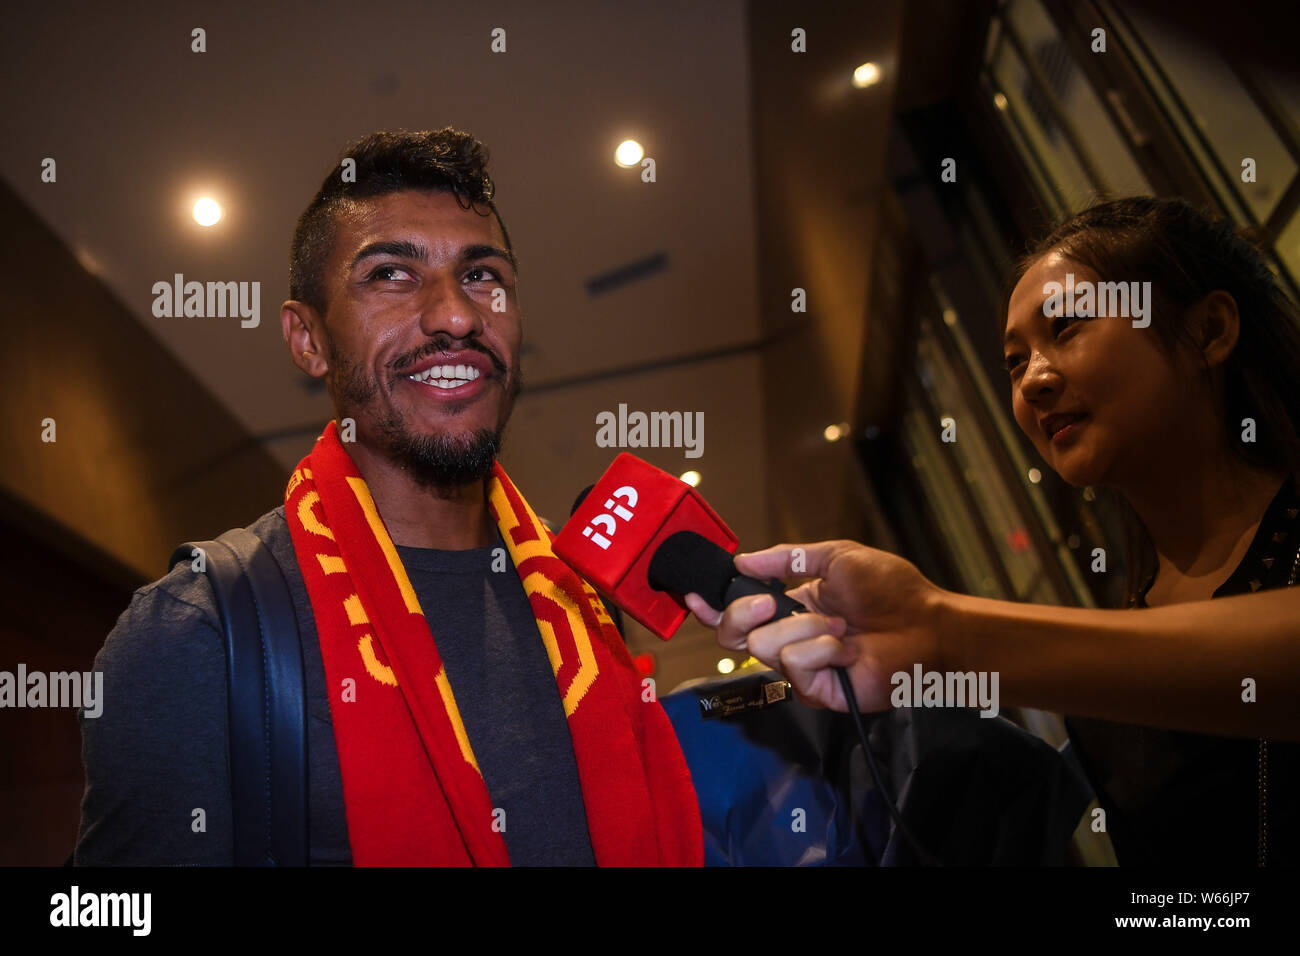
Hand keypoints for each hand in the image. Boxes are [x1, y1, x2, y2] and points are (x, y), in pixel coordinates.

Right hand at [684, 540, 946, 712]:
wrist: (927, 624)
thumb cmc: (891, 589)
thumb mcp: (835, 557)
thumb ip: (786, 560)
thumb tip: (742, 560)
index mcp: (789, 606)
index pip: (738, 611)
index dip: (712, 605)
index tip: (694, 593)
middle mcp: (789, 637)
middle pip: (734, 635)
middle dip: (744, 612)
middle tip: (773, 604)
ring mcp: (801, 667)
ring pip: (763, 648)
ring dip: (806, 628)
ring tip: (841, 627)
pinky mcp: (816, 690)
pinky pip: (795, 666)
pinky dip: (822, 650)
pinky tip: (847, 650)